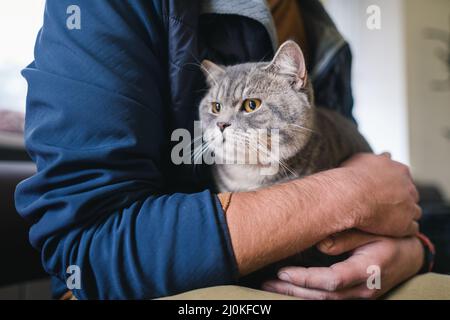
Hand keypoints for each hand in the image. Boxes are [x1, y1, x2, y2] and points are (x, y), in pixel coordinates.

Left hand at [261, 230, 423, 298]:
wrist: (410, 255)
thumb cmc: (390, 239)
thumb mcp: (372, 232)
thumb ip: (346, 237)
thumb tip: (319, 243)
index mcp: (366, 271)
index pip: (331, 281)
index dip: (305, 279)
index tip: (283, 271)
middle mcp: (362, 290)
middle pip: (323, 296)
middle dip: (293, 290)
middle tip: (267, 283)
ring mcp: (359, 297)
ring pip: (323, 301)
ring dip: (296, 295)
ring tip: (271, 287)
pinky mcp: (354, 297)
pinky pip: (328, 299)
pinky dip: (307, 295)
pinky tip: (289, 288)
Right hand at [342, 153, 420, 236]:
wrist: (348, 196)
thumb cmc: (351, 177)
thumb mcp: (362, 159)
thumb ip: (377, 158)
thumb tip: (384, 155)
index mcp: (400, 170)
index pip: (404, 178)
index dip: (393, 186)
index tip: (383, 191)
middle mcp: (408, 187)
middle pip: (411, 195)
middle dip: (401, 200)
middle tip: (384, 205)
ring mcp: (409, 206)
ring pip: (414, 212)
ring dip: (403, 215)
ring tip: (387, 220)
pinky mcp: (406, 224)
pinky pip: (411, 229)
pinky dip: (402, 230)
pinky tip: (390, 230)